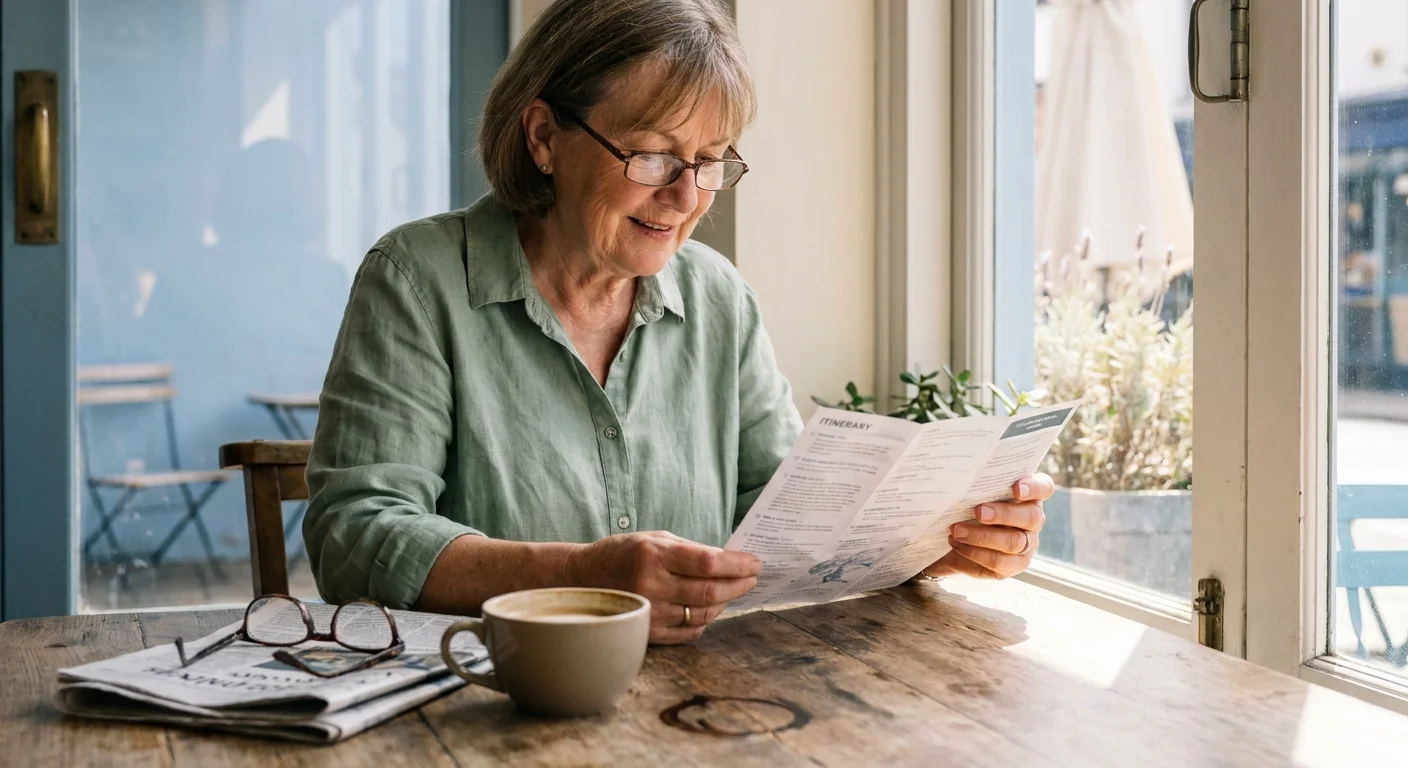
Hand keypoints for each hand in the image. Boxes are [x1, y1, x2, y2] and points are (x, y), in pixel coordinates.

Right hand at [571, 531, 760, 643]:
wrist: (583, 578)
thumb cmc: (624, 553)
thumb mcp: (655, 539)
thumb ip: (691, 549)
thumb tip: (731, 560)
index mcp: (654, 555)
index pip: (708, 562)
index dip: (738, 565)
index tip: (755, 563)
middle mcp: (651, 584)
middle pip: (710, 592)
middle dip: (739, 585)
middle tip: (752, 578)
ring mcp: (649, 611)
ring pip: (703, 613)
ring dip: (725, 603)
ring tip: (733, 591)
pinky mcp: (647, 631)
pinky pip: (689, 631)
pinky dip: (706, 620)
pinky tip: (711, 608)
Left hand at [922, 473, 1053, 579]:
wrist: (956, 535)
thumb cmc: (968, 505)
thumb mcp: (974, 493)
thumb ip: (978, 485)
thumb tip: (961, 478)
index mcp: (1029, 495)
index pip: (1044, 487)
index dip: (1034, 487)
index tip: (1016, 488)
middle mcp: (1033, 520)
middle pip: (1031, 517)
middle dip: (1003, 514)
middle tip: (978, 512)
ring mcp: (1027, 545)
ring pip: (1014, 542)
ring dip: (982, 537)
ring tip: (957, 531)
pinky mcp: (1013, 565)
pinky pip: (999, 562)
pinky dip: (975, 553)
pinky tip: (957, 544)